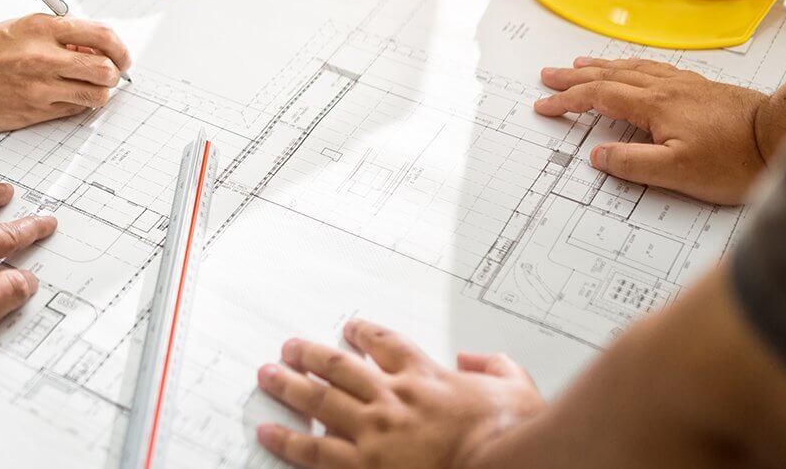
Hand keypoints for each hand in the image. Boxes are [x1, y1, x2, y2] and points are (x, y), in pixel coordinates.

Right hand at [0, 15, 130, 131]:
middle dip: (114, 74)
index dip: (120, 48)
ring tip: (88, 88)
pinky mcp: (32, 112)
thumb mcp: (21, 26)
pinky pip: (72, 112)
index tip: (121, 55)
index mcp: (43, 28)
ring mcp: (39, 88)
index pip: (102, 35)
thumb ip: (57, 33)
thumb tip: (91, 46)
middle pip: (105, 70)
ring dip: (99, 93)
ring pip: (95, 96)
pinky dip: (77, 106)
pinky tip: (65, 98)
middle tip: (110, 75)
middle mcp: (45, 57)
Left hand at [256, 320, 544, 468]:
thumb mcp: (518, 388)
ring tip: (268, 377)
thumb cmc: (510, 435)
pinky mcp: (365, 466)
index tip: (350, 330)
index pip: (386, 345)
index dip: (363, 333)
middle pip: (338, 368)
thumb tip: (476, 359)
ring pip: (318, 402)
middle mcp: (393, 399)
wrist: (504, 466)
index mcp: (426, 377)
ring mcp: (375, 433)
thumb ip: (495, 366)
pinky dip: (288, 441)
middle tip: (288, 349)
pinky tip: (269, 432)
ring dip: (289, 387)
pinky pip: (314, 451)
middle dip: (309, 356)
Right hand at [533, 57, 768, 204]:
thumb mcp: (677, 172)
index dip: (567, 100)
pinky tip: (635, 68)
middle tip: (549, 75)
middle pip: (610, 75)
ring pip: (633, 67)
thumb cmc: (735, 158)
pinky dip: (633, 65)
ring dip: (602, 65)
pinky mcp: (701, 88)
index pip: (598, 97)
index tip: (544, 105)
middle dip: (574, 76)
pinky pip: (655, 67)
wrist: (781, 136)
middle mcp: (665, 87)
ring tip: (581, 62)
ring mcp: (684, 84)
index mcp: (654, 104)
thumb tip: (597, 155)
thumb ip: (632, 163)